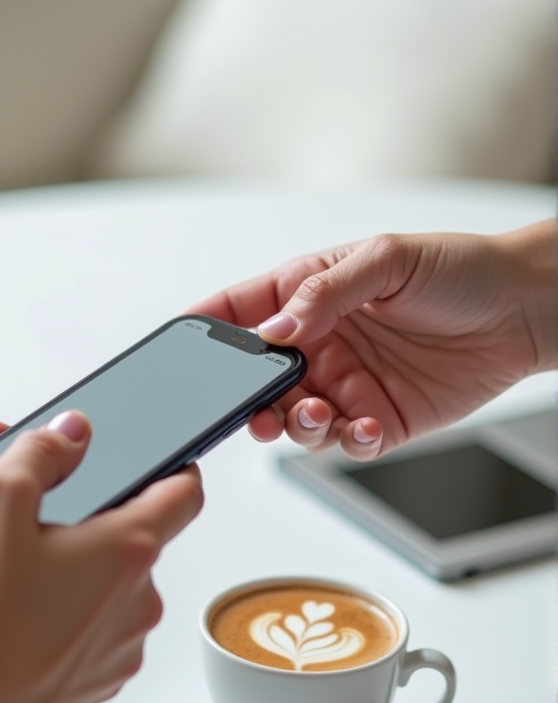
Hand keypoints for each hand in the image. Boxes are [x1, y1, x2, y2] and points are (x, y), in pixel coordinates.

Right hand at [0, 411, 203, 702]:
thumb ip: (40, 453)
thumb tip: (69, 435)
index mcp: (128, 551)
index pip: (183, 494)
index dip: (173, 468)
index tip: (159, 462)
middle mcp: (136, 604)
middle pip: (125, 539)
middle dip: (78, 516)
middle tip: (22, 509)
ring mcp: (114, 650)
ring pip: (100, 588)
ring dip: (63, 567)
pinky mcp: (87, 686)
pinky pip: (82, 633)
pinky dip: (54, 615)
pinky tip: (5, 613)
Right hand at [189, 222, 555, 458]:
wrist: (523, 311)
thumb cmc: (459, 270)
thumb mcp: (387, 259)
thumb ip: (325, 292)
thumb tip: (275, 330)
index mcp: (310, 295)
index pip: (241, 310)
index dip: (206, 327)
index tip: (179, 345)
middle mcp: (321, 344)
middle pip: (258, 378)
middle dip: (247, 397)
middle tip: (255, 405)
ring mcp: (346, 385)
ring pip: (292, 418)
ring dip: (292, 424)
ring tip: (313, 413)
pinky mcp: (377, 421)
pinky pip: (344, 442)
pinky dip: (344, 442)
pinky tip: (363, 426)